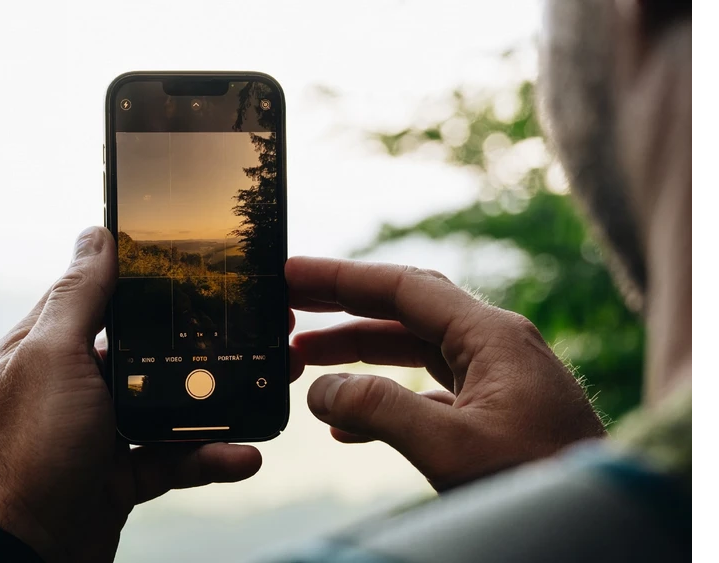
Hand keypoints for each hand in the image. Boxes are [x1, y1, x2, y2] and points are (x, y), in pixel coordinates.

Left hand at [0, 227, 261, 562]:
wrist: (26, 550)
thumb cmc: (30, 449)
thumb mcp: (53, 356)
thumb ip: (79, 298)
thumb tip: (95, 234)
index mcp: (51, 348)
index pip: (102, 297)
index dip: (147, 279)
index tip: (201, 265)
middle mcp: (75, 384)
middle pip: (148, 351)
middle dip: (201, 344)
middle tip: (254, 330)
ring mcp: (101, 431)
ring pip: (171, 405)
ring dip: (218, 404)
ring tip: (267, 388)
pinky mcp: (123, 473)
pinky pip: (176, 457)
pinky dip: (210, 457)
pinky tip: (243, 455)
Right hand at [286, 257, 605, 490]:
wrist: (599, 532)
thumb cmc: (541, 483)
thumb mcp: (451, 448)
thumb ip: (379, 412)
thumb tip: (320, 391)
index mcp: (491, 335)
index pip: (402, 287)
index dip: (341, 278)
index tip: (292, 274)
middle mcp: (494, 346)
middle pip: (403, 312)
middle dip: (343, 311)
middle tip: (289, 307)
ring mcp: (495, 380)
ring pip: (411, 352)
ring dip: (358, 356)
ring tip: (303, 361)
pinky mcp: (493, 414)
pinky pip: (426, 394)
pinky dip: (383, 401)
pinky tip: (347, 425)